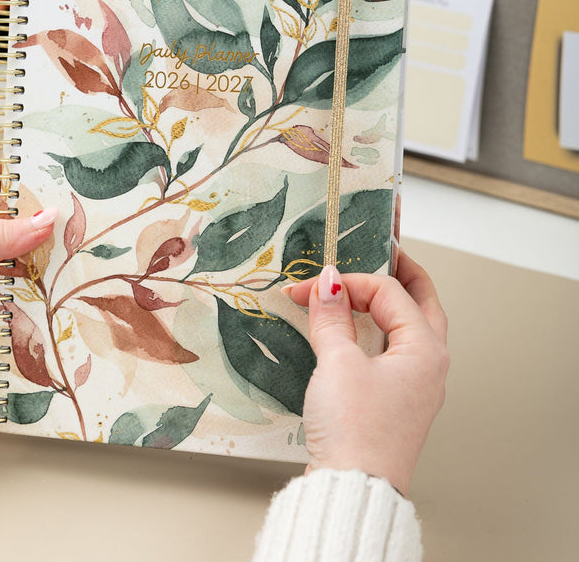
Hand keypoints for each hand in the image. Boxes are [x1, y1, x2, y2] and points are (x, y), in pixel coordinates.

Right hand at [283, 250, 448, 495]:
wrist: (353, 488)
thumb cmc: (356, 430)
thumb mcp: (338, 363)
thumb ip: (332, 317)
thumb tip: (328, 283)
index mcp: (425, 349)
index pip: (390, 292)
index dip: (349, 281)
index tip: (312, 284)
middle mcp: (428, 364)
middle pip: (420, 303)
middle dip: (399, 274)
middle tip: (379, 251)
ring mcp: (414, 384)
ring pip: (406, 327)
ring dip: (383, 303)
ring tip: (362, 285)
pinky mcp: (394, 399)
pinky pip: (390, 350)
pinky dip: (372, 330)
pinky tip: (350, 330)